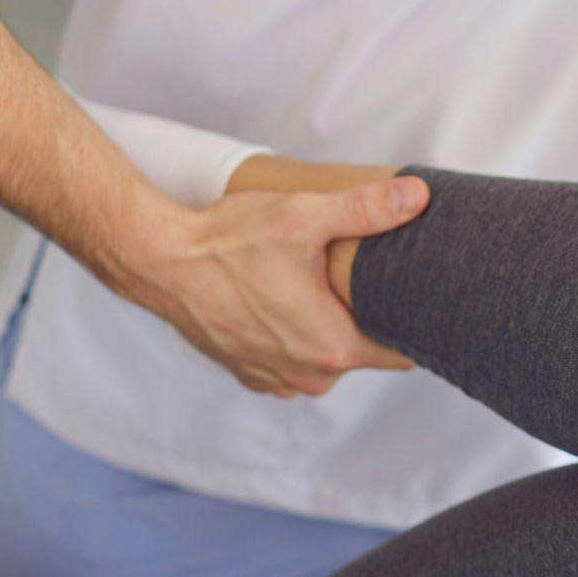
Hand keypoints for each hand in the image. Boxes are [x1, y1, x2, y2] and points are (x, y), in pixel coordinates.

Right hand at [123, 173, 429, 398]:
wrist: (158, 260)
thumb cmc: (228, 241)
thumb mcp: (303, 216)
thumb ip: (367, 209)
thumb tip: (419, 197)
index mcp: (333, 347)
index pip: (403, 353)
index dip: (414, 325)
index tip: (417, 300)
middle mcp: (309, 376)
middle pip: (365, 354)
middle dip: (368, 323)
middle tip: (365, 283)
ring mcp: (278, 379)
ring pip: (327, 359)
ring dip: (328, 331)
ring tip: (321, 292)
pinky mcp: (252, 375)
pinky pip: (292, 363)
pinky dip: (295, 341)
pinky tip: (288, 308)